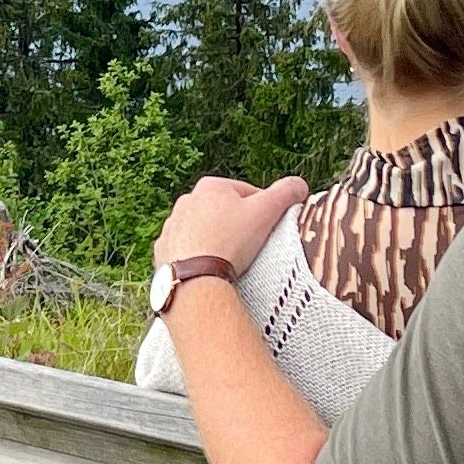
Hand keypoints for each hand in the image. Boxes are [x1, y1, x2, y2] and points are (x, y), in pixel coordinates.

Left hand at [154, 173, 308, 278]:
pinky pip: (186, 250)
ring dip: (216, 241)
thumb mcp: (266, 213)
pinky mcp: (163, 249)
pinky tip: (208, 269)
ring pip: (203, 231)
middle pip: (223, 212)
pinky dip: (197, 257)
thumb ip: (285, 193)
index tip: (269, 229)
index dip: (264, 211)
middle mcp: (186, 201)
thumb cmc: (230, 242)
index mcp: (211, 186)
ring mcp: (172, 226)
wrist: (195, 279)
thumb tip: (300, 184)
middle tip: (251, 247)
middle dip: (238, 226)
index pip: (248, 193)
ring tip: (230, 260)